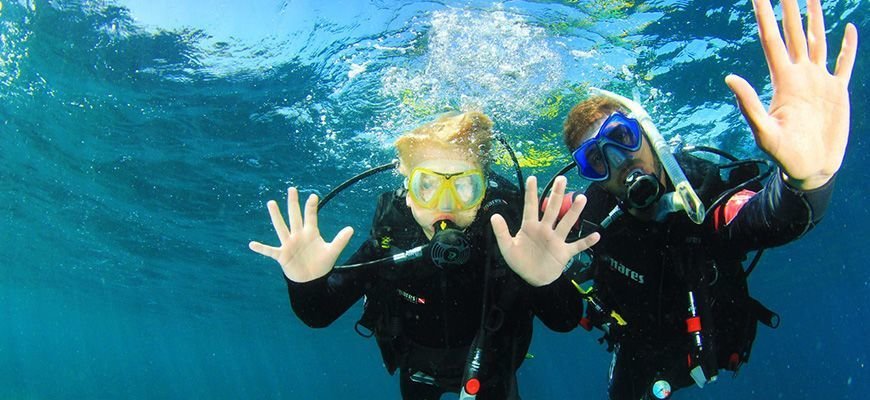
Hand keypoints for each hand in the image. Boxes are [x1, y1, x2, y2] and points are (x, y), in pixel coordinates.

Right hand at [249, 187, 353, 282]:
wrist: (311, 280)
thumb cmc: (321, 264)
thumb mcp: (332, 252)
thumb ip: (341, 240)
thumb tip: (351, 229)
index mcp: (310, 233)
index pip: (310, 216)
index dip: (311, 207)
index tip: (313, 196)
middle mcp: (298, 235)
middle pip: (295, 216)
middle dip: (293, 203)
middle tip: (292, 189)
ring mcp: (289, 244)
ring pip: (281, 227)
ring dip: (276, 216)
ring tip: (271, 203)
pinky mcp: (282, 255)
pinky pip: (270, 251)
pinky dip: (261, 248)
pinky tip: (252, 244)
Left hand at [491, 176, 600, 286]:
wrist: (531, 279)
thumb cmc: (519, 261)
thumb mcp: (507, 247)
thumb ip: (501, 232)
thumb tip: (494, 216)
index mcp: (530, 227)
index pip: (530, 206)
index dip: (531, 193)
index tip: (532, 178)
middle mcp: (545, 229)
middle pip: (551, 209)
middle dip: (556, 194)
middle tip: (562, 179)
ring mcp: (555, 240)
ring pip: (566, 223)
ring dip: (574, 212)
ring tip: (581, 198)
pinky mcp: (564, 252)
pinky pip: (577, 246)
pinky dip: (586, 242)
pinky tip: (596, 235)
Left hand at [725, 0, 857, 189]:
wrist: (810, 168)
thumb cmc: (782, 153)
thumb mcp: (763, 129)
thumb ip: (748, 103)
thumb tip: (730, 77)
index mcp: (782, 81)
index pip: (772, 40)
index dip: (765, 18)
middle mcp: (800, 75)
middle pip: (794, 34)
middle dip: (790, 9)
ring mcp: (820, 81)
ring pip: (818, 41)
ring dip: (816, 19)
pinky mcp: (838, 91)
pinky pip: (844, 63)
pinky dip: (847, 47)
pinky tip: (847, 28)